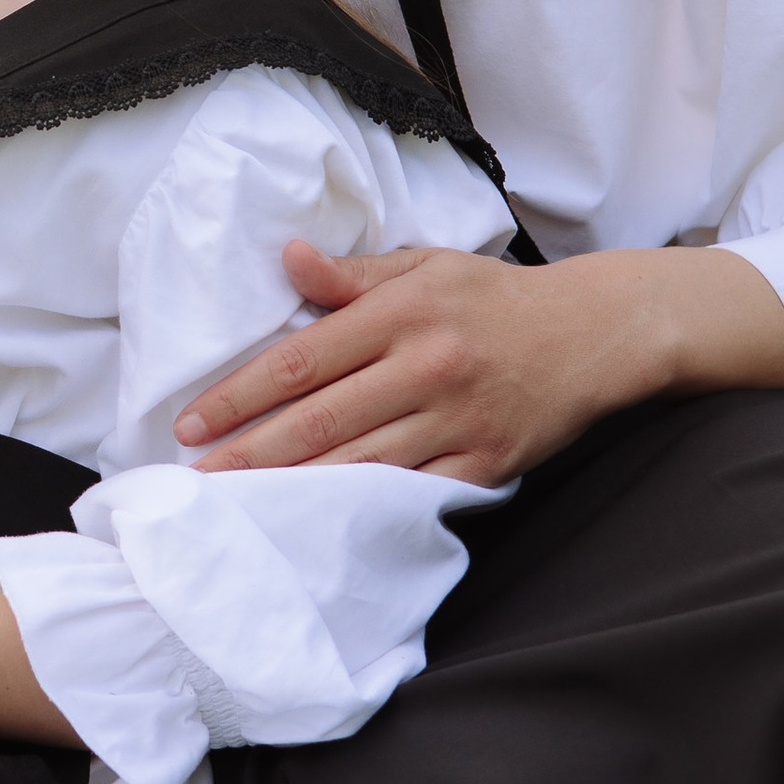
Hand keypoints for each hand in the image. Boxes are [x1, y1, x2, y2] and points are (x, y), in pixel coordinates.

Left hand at [174, 240, 783, 485]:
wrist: (594, 332)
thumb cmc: (493, 298)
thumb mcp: (426, 266)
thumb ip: (353, 274)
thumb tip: (287, 258)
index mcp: (403, 312)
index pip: (300, 360)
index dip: (238, 396)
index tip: (190, 424)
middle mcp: (427, 366)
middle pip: (319, 420)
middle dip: (249, 455)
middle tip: (193, 481)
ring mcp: (458, 419)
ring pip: (360, 464)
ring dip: (294, 491)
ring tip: (240, 509)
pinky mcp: (486, 461)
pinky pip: (413, 492)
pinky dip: (364, 511)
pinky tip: (319, 525)